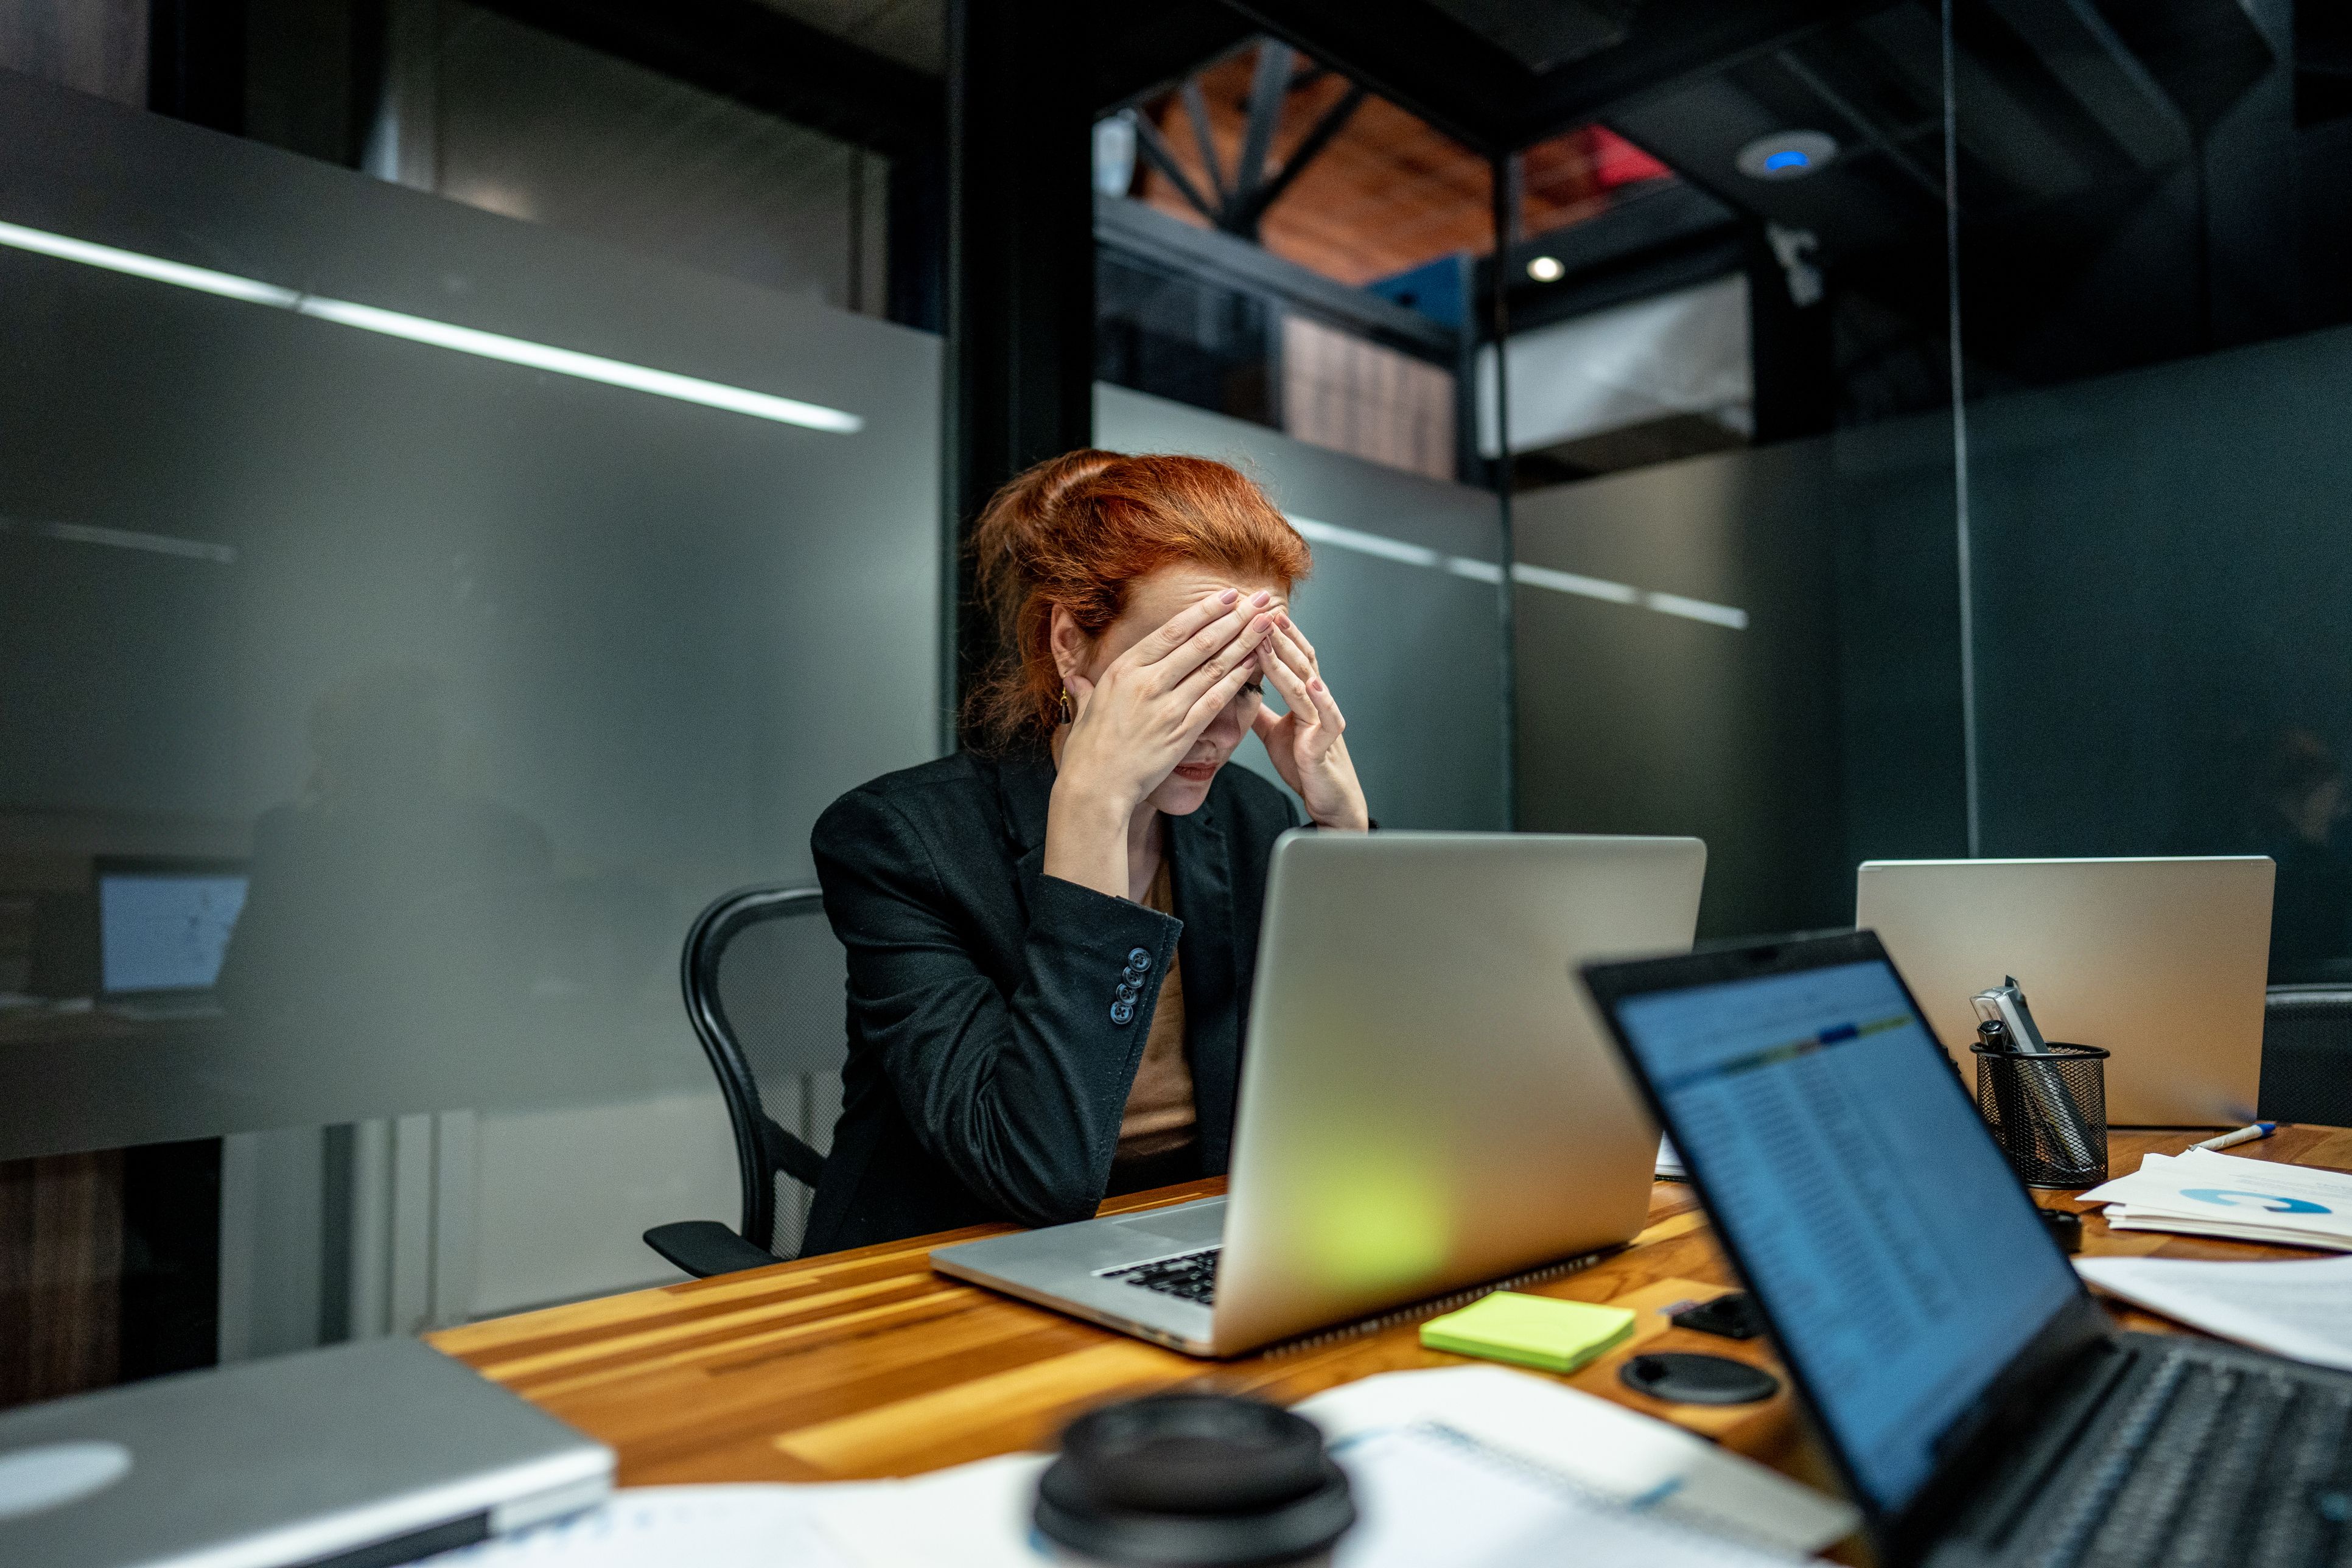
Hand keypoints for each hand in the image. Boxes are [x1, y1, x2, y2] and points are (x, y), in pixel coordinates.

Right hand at [1045, 589, 1278, 897]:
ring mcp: (1167, 706)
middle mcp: (1147, 681)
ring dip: (1245, 641)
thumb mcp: (1086, 710)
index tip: (1227, 596)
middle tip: (1260, 600)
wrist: (1093, 787)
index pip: (1172, 631)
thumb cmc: (1088, 751)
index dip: (1204, 611)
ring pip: (1214, 666)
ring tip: (1267, 623)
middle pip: (1201, 642)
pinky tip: (1255, 664)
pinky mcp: (1182, 731)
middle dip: (1235, 617)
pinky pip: (1217, 699)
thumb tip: (1076, 678)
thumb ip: (1088, 689)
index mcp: (1124, 669)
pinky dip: (1238, 679)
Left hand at [1252, 613, 1368, 830]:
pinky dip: (1321, 699)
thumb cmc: (1305, 766)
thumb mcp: (1275, 734)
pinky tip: (1312, 682)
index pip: (1292, 658)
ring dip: (1288, 658)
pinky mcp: (1327, 745)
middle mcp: (1318, 703)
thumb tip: (1242, 692)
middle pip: (1298, 661)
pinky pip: (1327, 718)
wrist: (1329, 801)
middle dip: (1278, 635)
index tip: (1256, 610)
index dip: (1277, 634)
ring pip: (1306, 683)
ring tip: (1273, 635)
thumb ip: (1262, 712)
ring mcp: (1324, 721)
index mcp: (1305, 699)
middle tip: (1260, 608)